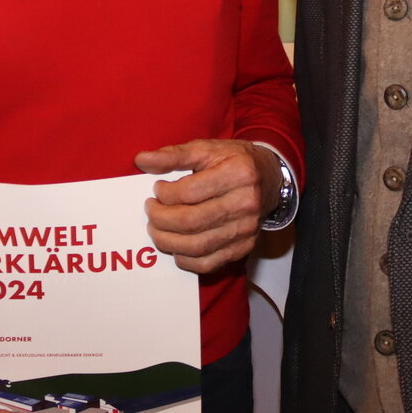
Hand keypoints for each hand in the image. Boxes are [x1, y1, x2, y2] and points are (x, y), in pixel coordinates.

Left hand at [133, 139, 279, 274]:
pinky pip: (209, 263)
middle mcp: (246, 204)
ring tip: (156, 228)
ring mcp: (246, 229)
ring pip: (197, 246)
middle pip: (191, 222)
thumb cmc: (234, 161)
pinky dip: (185, 259)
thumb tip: (142, 160)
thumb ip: (173, 155)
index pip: (189, 192)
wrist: (270, 179)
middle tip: (150, 211)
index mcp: (238, 174)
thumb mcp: (207, 149)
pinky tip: (175, 246)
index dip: (164, 194)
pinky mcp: (244, 247)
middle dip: (160, 219)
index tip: (156, 189)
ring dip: (167, 241)